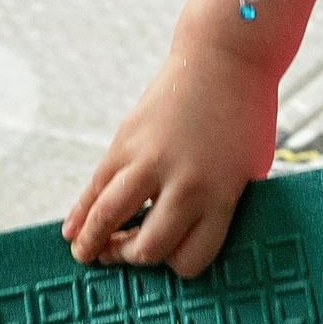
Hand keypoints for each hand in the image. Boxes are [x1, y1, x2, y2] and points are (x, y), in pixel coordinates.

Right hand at [65, 36, 277, 274]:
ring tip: (85, 255)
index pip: (191, 258)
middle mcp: (187, 184)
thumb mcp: (249, 168)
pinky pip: (96, 186)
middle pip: (149, 248)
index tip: (169, 260)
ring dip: (93, 243)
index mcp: (222, 196)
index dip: (176, 266)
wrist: (227, 57)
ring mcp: (152, 161)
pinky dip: (81, 212)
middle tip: (124, 255)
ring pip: (110, 217)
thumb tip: (183, 243)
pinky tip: (73, 230)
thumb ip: (221, 206)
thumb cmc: (245, 116)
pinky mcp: (127, 140)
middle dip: (133, 258)